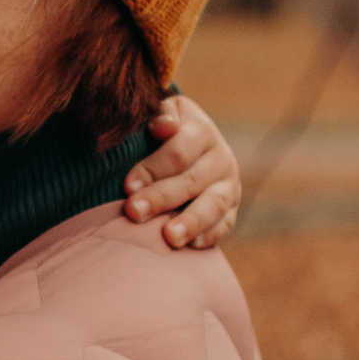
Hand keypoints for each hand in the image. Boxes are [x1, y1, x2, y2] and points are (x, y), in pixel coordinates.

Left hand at [125, 93, 239, 249]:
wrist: (191, 145)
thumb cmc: (161, 131)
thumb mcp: (162, 113)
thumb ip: (161, 115)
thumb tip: (163, 127)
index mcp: (201, 131)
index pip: (179, 151)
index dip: (153, 168)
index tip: (127, 186)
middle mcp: (220, 158)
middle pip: (192, 180)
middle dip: (161, 198)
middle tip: (134, 212)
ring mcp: (228, 185)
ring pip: (213, 204)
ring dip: (191, 221)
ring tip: (170, 238)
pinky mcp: (231, 209)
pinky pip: (225, 224)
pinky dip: (210, 235)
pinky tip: (191, 246)